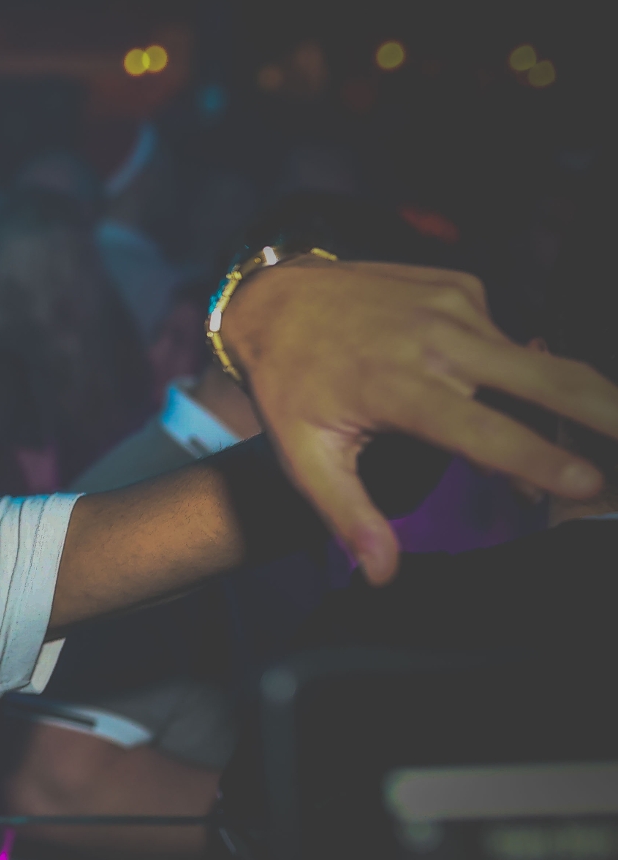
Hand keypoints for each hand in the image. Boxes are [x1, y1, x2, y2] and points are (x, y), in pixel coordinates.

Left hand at [224, 257, 617, 582]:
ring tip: (604, 433)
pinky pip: (506, 336)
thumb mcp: (303, 454)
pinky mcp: (463, 286)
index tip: (587, 483)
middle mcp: (435, 341)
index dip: (539, 459)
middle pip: (545, 379)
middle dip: (606, 410)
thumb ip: (348, 513)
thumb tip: (381, 572)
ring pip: (536, 360)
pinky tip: (497, 388)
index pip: (484, 430)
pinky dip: (515, 369)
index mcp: (398, 387)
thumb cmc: (290, 383)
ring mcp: (454, 307)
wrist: (274, 298)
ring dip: (572, 398)